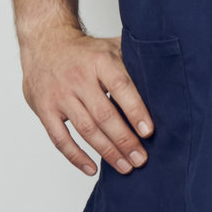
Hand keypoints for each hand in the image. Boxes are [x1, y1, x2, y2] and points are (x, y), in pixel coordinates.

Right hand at [19, 22, 151, 174]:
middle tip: (141, 159)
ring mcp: (59, 95)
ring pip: (85, 129)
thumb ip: (134, 63)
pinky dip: (76, 156)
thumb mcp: (112, 47)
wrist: (46, 42)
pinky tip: (92, 169)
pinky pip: (59, 138)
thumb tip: (167, 83)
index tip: (148, 132)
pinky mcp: (44, 109)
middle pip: (104, 114)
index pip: (121, 87)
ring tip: (125, 166)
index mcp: (100, 61)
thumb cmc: (86, 51)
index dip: (135, 110)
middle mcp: (78, 78)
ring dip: (106, 151)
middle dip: (124, 140)